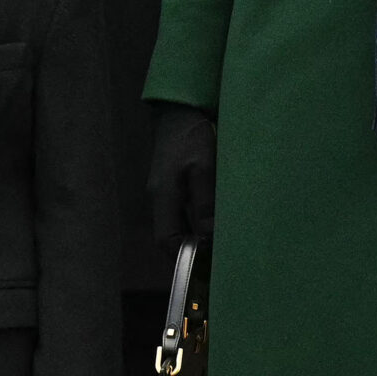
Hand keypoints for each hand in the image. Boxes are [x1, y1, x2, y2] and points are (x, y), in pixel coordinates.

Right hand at [148, 104, 216, 251]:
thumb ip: (205, 203)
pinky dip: (195, 224)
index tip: (206, 266)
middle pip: (170, 237)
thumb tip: (209, 237)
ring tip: (216, 247)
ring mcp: (164, 191)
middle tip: (214, 262)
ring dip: (193, 238)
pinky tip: (212, 224)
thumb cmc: (191, 137)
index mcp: (162, 197)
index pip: (166, 241)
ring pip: (176, 225)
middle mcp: (160, 198)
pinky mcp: (172, 183)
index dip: (183, 257)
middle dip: (190, 252)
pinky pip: (181, 212)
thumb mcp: (203, 168)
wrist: (179, 110)